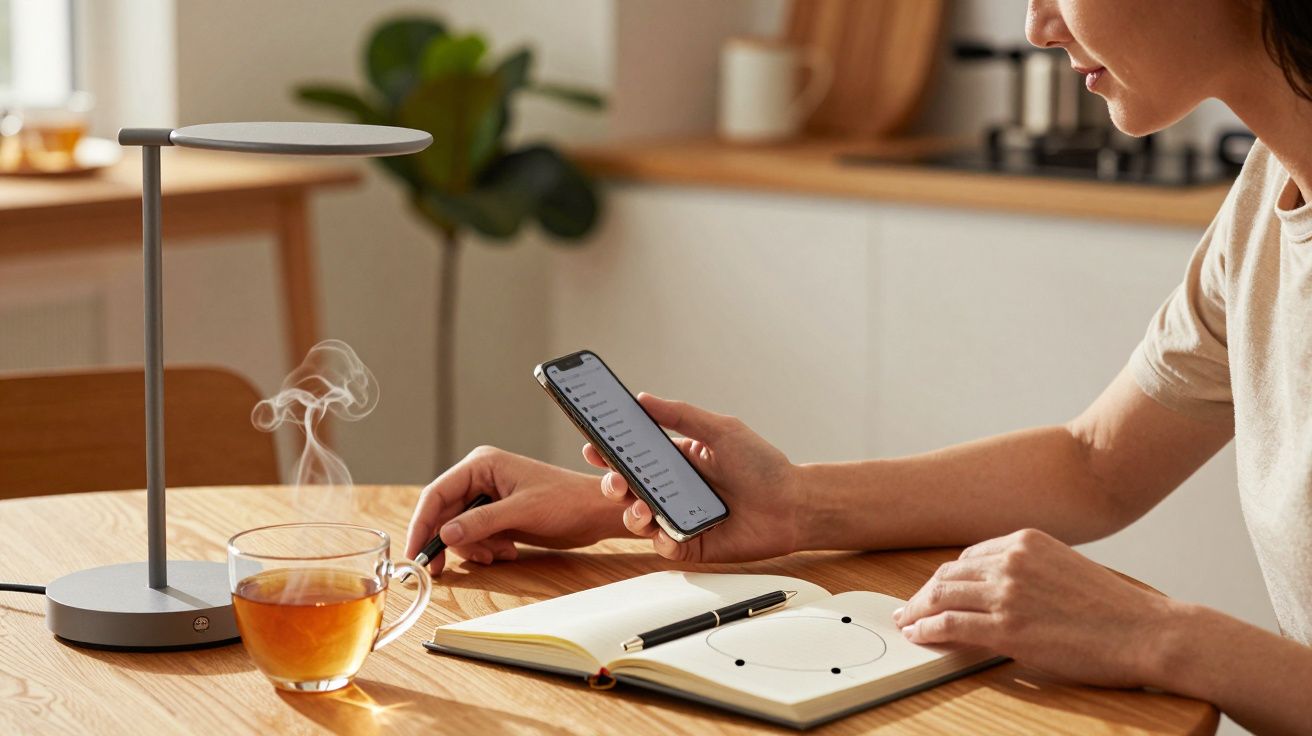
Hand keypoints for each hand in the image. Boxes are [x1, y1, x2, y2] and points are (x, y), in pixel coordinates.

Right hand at [405, 446, 624, 574]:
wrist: (594, 513)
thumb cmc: (565, 501)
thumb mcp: (522, 512)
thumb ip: (482, 522)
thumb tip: (445, 533)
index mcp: (482, 464)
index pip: (437, 493)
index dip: (422, 523)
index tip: (414, 551)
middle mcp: (481, 478)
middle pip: (444, 514)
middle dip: (449, 541)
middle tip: (442, 568)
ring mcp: (489, 498)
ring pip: (459, 529)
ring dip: (473, 548)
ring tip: (498, 553)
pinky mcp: (498, 516)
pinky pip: (476, 536)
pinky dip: (485, 549)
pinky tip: (507, 551)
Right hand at [587, 393, 805, 563]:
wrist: (793, 506)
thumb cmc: (763, 466)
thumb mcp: (721, 430)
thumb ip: (681, 415)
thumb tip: (644, 399)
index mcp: (676, 460)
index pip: (632, 455)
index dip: (608, 451)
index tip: (592, 444)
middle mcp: (672, 489)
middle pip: (627, 488)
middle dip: (612, 483)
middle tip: (616, 480)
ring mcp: (679, 517)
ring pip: (638, 518)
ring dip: (632, 513)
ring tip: (644, 508)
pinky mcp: (690, 545)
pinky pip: (663, 546)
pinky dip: (661, 540)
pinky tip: (667, 532)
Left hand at [893, 528, 1176, 686]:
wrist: (1144, 631)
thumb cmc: (1113, 608)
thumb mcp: (1064, 568)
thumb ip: (1028, 571)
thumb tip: (997, 589)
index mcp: (1025, 540)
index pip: (969, 557)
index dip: (946, 577)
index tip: (935, 589)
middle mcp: (1011, 560)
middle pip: (949, 574)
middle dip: (924, 592)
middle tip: (909, 607)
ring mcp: (1006, 593)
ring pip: (942, 596)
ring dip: (917, 610)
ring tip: (907, 621)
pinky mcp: (1006, 627)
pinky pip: (950, 624)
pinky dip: (926, 629)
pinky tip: (918, 634)